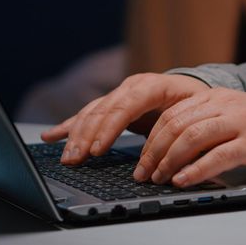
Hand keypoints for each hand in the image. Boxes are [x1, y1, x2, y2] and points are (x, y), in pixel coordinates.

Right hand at [41, 73, 209, 163]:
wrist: (193, 89)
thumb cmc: (196, 104)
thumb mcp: (193, 114)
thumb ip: (176, 131)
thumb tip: (162, 158)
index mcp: (151, 86)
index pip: (124, 107)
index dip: (108, 129)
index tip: (98, 151)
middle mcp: (131, 86)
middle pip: (102, 111)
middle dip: (86, 137)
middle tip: (76, 159)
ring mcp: (119, 93)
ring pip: (91, 113)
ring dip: (75, 136)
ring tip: (67, 156)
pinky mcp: (111, 103)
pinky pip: (86, 114)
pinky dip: (68, 126)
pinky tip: (49, 136)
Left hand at [134, 88, 245, 186]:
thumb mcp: (228, 117)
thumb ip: (201, 125)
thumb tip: (166, 150)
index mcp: (214, 97)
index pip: (172, 114)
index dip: (152, 139)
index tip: (142, 160)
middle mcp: (224, 105)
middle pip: (177, 125)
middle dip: (155, 152)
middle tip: (145, 173)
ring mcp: (239, 122)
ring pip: (193, 137)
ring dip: (170, 161)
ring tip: (160, 178)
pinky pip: (218, 156)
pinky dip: (196, 170)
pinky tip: (183, 181)